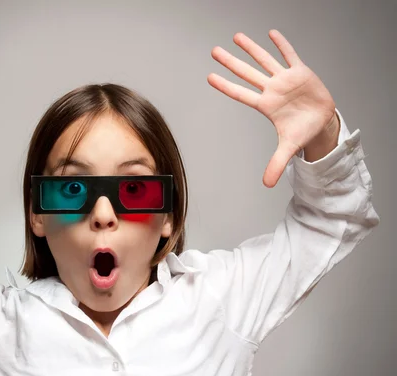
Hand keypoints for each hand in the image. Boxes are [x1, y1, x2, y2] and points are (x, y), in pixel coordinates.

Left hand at [208, 29, 337, 187]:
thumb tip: (266, 185)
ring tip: (236, 37)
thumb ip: (276, 164)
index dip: (225, 86)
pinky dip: (282, 44)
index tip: (209, 77)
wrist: (322, 122)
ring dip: (252, 48)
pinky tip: (271, 33)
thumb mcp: (289, 148)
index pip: (241, 94)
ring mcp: (285, 79)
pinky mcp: (301, 72)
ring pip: (265, 60)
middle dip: (231, 62)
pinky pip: (290, 55)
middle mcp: (272, 90)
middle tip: (214, 51)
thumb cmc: (302, 131)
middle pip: (247, 73)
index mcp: (266, 105)